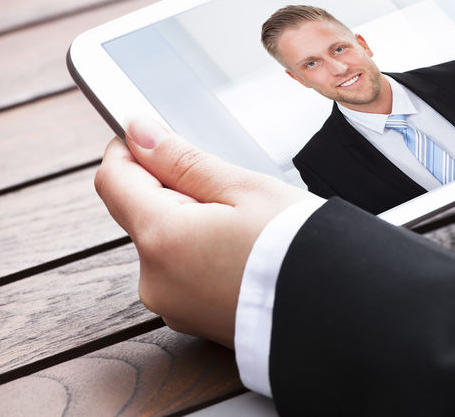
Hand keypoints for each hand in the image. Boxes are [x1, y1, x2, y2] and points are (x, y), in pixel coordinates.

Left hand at [94, 116, 310, 346]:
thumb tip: (139, 133)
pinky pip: (183, 273)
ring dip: (189, 223)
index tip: (154, 134)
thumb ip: (183, 161)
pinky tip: (243, 251)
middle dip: (172, 189)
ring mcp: (173, 306)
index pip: (113, 179)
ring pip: (164, 243)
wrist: (341, 314)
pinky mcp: (192, 322)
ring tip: (245, 225)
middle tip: (227, 187)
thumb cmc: (301, 249)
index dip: (129, 148)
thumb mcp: (245, 189)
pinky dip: (202, 255)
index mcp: (162, 239)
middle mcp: (155, 279)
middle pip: (140, 213)